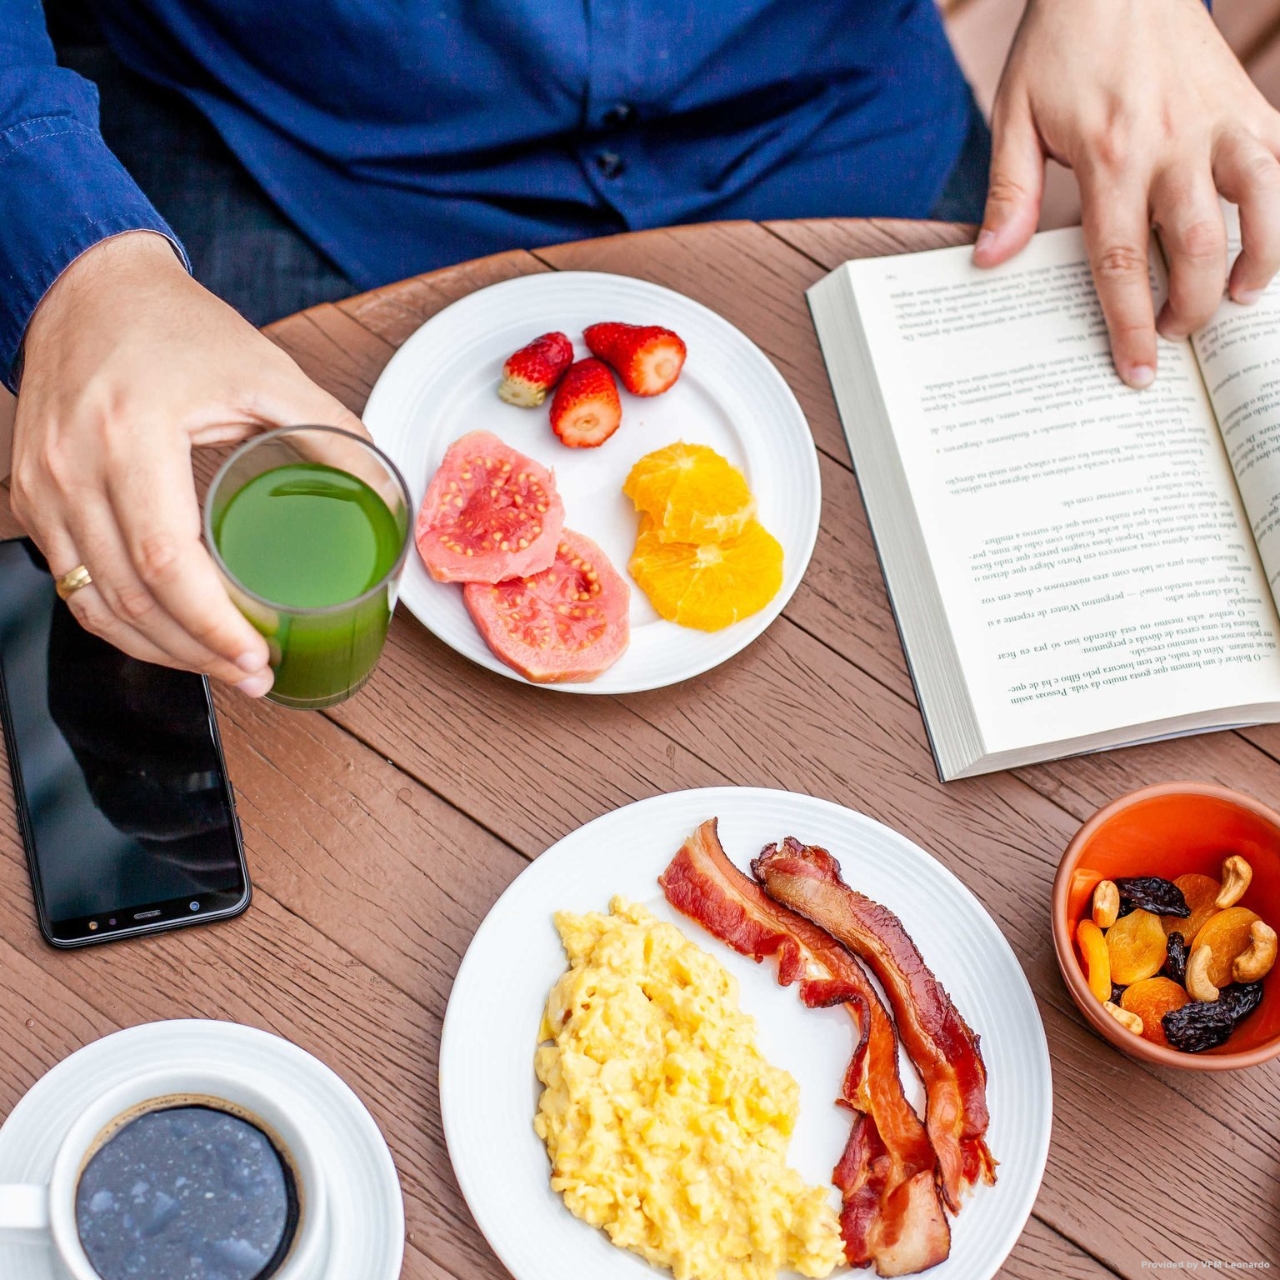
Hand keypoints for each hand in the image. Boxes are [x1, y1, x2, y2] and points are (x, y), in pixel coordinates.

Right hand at [12, 231, 366, 692]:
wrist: (87, 288)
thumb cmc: (172, 325)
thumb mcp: (263, 369)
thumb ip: (329, 428)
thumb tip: (386, 491)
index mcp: (130, 433)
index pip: (167, 561)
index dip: (213, 625)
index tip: (257, 657)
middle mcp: (71, 467)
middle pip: (130, 599)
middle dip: (196, 654)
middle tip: (253, 676)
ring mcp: (41, 488)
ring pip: (94, 605)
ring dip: (160, 651)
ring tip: (221, 668)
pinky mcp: (31, 498)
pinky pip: (73, 585)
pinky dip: (122, 623)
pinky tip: (170, 637)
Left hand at [973, 0, 1279, 386]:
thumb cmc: (1061, 46)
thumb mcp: (1015, 115)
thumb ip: (1009, 192)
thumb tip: (990, 262)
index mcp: (1109, 157)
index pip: (1119, 262)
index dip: (1130, 325)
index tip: (1137, 371)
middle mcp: (1172, 144)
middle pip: (1194, 248)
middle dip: (1188, 308)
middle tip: (1173, 338)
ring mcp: (1220, 120)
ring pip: (1261, 204)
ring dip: (1256, 261)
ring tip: (1236, 300)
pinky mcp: (1249, 101)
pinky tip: (1272, 239)